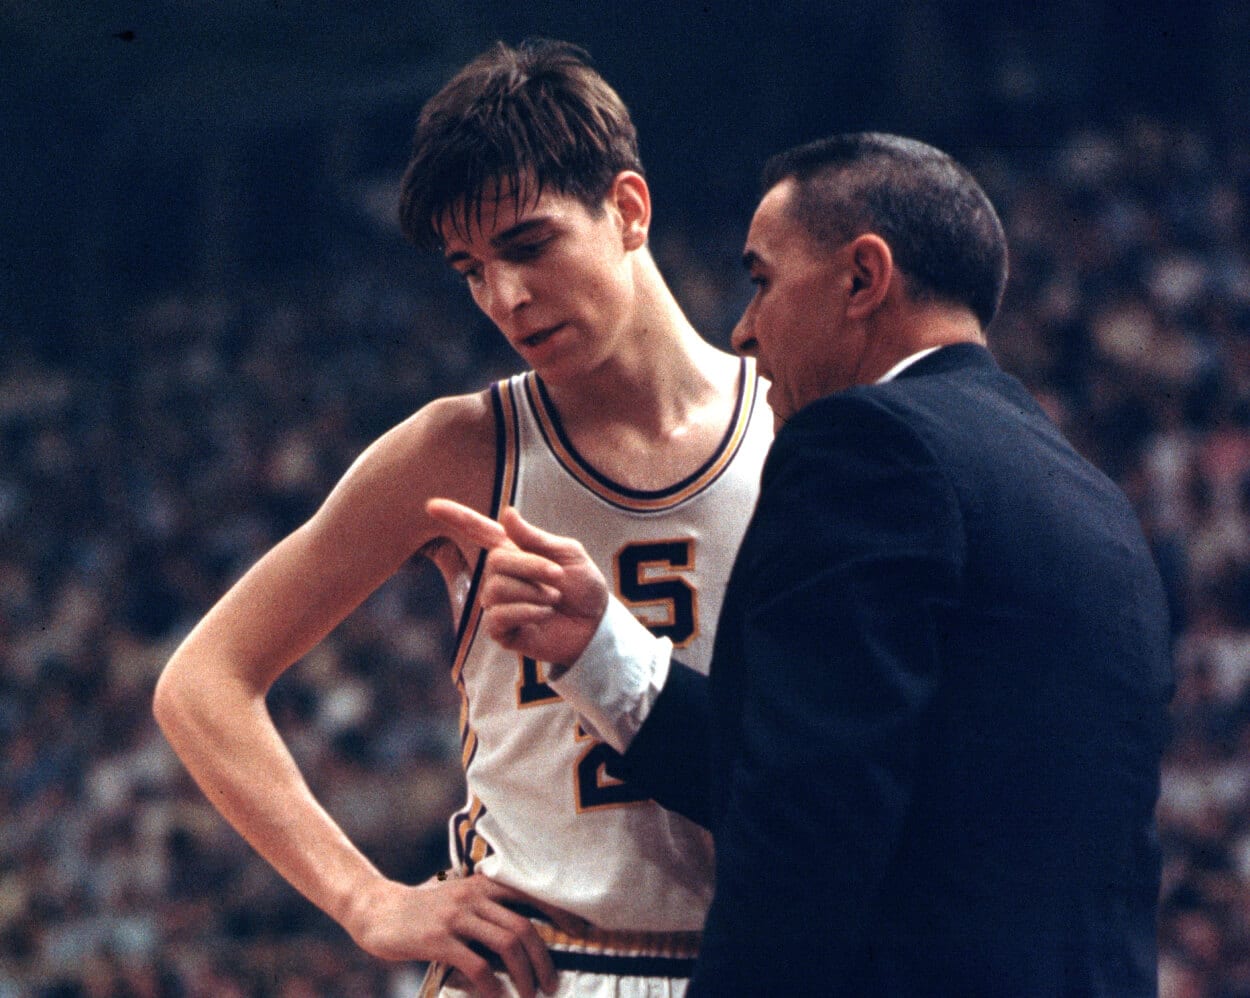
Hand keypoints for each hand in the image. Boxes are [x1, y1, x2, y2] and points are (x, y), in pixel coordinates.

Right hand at [345, 873, 559, 997]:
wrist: (377, 911)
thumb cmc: (424, 911)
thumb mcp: (459, 900)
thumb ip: (487, 912)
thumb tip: (524, 941)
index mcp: (483, 885)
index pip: (531, 896)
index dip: (558, 915)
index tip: (579, 933)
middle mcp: (474, 896)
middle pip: (524, 927)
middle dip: (544, 959)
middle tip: (551, 983)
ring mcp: (456, 916)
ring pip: (507, 944)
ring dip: (525, 975)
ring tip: (530, 995)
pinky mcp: (439, 939)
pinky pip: (478, 966)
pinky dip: (494, 987)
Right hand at [426, 500, 608, 665]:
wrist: (596, 625)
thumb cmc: (583, 587)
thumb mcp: (567, 555)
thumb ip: (535, 538)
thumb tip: (507, 513)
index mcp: (515, 551)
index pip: (480, 531)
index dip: (457, 517)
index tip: (431, 505)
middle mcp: (500, 576)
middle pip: (496, 562)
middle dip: (533, 567)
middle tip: (558, 578)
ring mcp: (499, 604)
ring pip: (497, 589)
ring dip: (534, 593)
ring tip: (553, 600)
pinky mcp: (502, 631)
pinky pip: (499, 616)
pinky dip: (528, 612)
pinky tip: (544, 614)